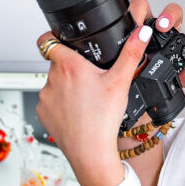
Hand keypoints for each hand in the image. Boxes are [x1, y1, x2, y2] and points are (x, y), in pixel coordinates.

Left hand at [35, 0, 184, 185]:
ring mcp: (45, 97)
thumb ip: (131, 53)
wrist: (90, 153)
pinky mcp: (43, 112)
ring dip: (66, 85)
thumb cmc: (102, 120)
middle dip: (72, 66)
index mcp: (68, 66)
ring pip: (54, 82)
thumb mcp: (121, 82)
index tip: (63, 40)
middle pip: (57, 62)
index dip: (54, 36)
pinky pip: (50, 101)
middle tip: (91, 77)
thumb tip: (141, 32)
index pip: (47, 39)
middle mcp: (51, 79)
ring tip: (86, 97)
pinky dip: (61, 103)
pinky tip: (78, 110)